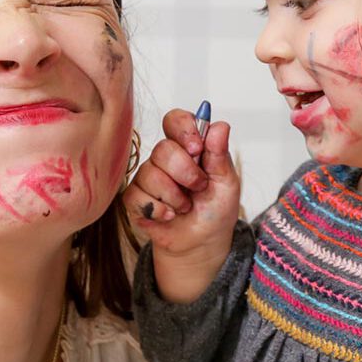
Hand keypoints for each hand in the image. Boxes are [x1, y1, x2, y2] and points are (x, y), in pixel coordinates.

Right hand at [123, 109, 241, 301]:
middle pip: (162, 149)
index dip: (183, 130)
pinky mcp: (135, 198)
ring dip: (175, 197)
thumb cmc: (215, 210)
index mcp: (188, 147)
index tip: (197, 149)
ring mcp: (148, 177)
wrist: (202, 242)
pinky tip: (170, 216)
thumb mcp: (226, 183)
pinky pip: (137, 196)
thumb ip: (220, 155)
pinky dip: (159, 210)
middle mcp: (165, 158)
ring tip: (185, 206)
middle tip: (198, 187)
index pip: (175, 120)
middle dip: (185, 172)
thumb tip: (220, 126)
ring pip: (150, 174)